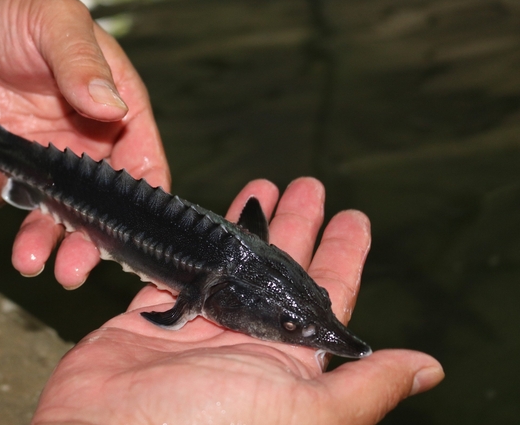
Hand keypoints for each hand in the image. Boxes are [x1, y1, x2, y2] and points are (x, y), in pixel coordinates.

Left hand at [0, 0, 168, 280]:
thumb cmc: (23, 11)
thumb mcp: (59, 24)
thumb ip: (83, 64)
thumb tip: (109, 106)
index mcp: (118, 114)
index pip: (142, 167)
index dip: (142, 208)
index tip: (134, 242)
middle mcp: (86, 143)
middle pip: (97, 204)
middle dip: (86, 241)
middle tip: (72, 269)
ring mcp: (45, 155)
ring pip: (50, 208)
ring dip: (40, 236)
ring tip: (28, 259)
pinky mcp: (6, 159)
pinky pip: (1, 187)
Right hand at [30, 177, 443, 424]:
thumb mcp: (302, 412)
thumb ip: (362, 387)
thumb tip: (428, 368)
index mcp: (290, 364)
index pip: (328, 298)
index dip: (343, 256)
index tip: (354, 217)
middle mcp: (249, 342)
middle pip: (282, 270)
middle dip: (298, 227)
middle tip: (310, 185)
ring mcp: (203, 327)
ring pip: (235, 263)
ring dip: (251, 225)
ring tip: (265, 185)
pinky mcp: (159, 315)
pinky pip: (183, 267)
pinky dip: (196, 239)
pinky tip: (206, 213)